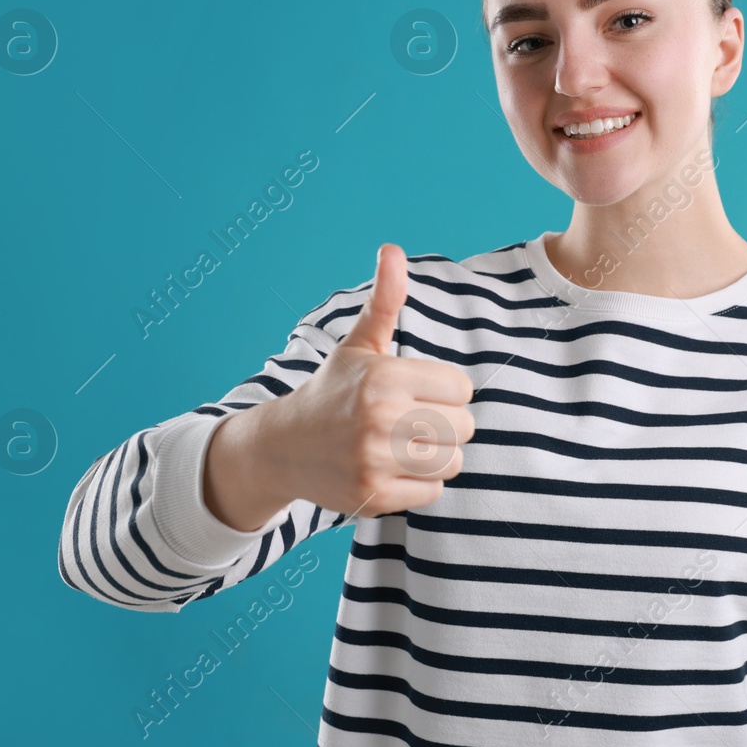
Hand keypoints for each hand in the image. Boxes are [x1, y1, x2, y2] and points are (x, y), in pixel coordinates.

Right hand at [274, 242, 476, 516]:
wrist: (282, 447)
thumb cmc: (333, 391)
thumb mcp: (360, 345)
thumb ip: (386, 301)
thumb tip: (392, 250)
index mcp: (384, 377)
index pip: (462, 389)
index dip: (446, 391)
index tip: (421, 393)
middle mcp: (380, 418)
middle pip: (464, 427)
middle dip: (446, 424)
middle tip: (414, 421)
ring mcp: (375, 460)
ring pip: (453, 461)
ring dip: (438, 456)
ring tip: (408, 445)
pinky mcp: (373, 496)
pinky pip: (433, 492)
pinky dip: (421, 484)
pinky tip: (394, 469)